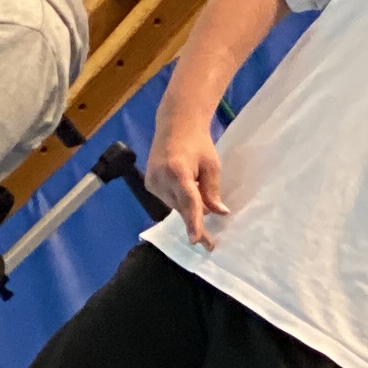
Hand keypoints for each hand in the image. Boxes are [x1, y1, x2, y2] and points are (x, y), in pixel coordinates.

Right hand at [144, 122, 223, 242]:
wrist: (175, 125)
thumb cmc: (198, 143)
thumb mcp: (212, 166)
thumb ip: (213, 191)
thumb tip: (219, 213)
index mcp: (177, 171)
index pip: (188, 202)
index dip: (194, 223)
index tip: (195, 240)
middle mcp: (161, 177)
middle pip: (182, 208)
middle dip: (196, 220)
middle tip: (210, 242)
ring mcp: (152, 181)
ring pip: (175, 207)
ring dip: (188, 206)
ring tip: (195, 184)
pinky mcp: (148, 183)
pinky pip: (168, 201)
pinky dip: (179, 200)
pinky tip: (185, 185)